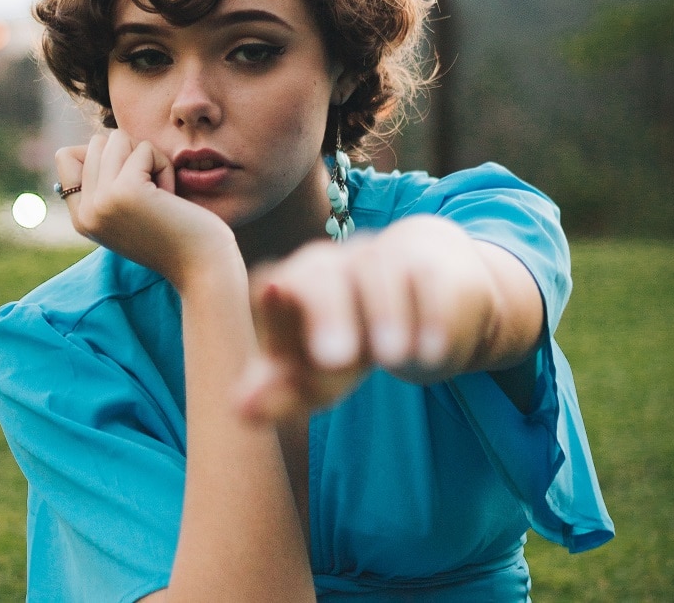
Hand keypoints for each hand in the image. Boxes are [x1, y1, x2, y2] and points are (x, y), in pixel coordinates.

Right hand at [55, 130, 237, 288]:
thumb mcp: (131, 212)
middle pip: (96, 143)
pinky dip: (164, 165)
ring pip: (117, 139)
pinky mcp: (125, 191)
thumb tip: (101, 141)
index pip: (66, 157)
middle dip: (131, 155)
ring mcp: (102, 201)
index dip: (103, 155)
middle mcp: (85, 212)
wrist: (202, 269)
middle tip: (153, 191)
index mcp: (82, 218)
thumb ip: (108, 184)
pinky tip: (171, 196)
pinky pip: (144, 149)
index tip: (134, 183)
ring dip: (148, 158)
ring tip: (162, 193)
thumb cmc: (176, 236)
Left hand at [236, 215, 505, 421]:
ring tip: (391, 358)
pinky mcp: (433, 268)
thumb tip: (240, 412)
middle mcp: (337, 266)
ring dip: (384, 313)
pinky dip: (432, 315)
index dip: (275, 318)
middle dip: (326, 311)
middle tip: (334, 358)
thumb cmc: (359, 333)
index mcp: (297, 284)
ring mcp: (385, 260)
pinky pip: (430, 280)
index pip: (274, 293)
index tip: (275, 357)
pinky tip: (430, 351)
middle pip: (319, 272)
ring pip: (378, 271)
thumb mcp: (319, 368)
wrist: (431, 288)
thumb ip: (280, 390)